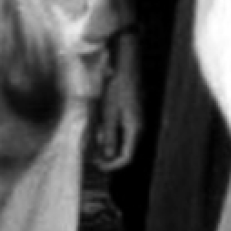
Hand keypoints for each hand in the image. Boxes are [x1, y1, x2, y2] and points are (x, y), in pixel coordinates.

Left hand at [95, 33, 142, 171]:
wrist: (126, 65)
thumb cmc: (117, 87)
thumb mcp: (108, 113)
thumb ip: (108, 136)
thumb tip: (107, 155)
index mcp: (135, 129)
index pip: (127, 157)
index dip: (111, 165)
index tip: (97, 165)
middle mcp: (139, 127)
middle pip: (126, 151)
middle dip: (108, 156)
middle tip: (92, 155)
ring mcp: (137, 120)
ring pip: (124, 141)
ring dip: (108, 144)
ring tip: (93, 142)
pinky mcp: (132, 113)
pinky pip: (123, 130)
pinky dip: (111, 133)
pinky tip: (100, 128)